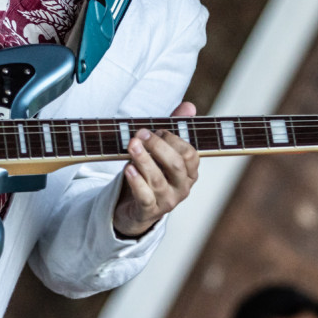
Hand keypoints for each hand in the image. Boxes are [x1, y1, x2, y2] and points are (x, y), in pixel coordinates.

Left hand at [112, 101, 199, 238]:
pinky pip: (145, 197)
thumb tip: (189, 106)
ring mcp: (167, 201)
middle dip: (157, 146)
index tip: (157, 129)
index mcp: (189, 172)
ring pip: (157, 180)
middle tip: (140, 133)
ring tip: (132, 146)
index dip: (174, 139)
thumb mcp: (163, 151)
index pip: (190, 154)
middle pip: (175, 165)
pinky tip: (128, 168)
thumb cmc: (154, 174)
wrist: (138, 208)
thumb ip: (174, 129)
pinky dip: (137, 182)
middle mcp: (182, 187)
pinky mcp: (149, 211)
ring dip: (144, 160)